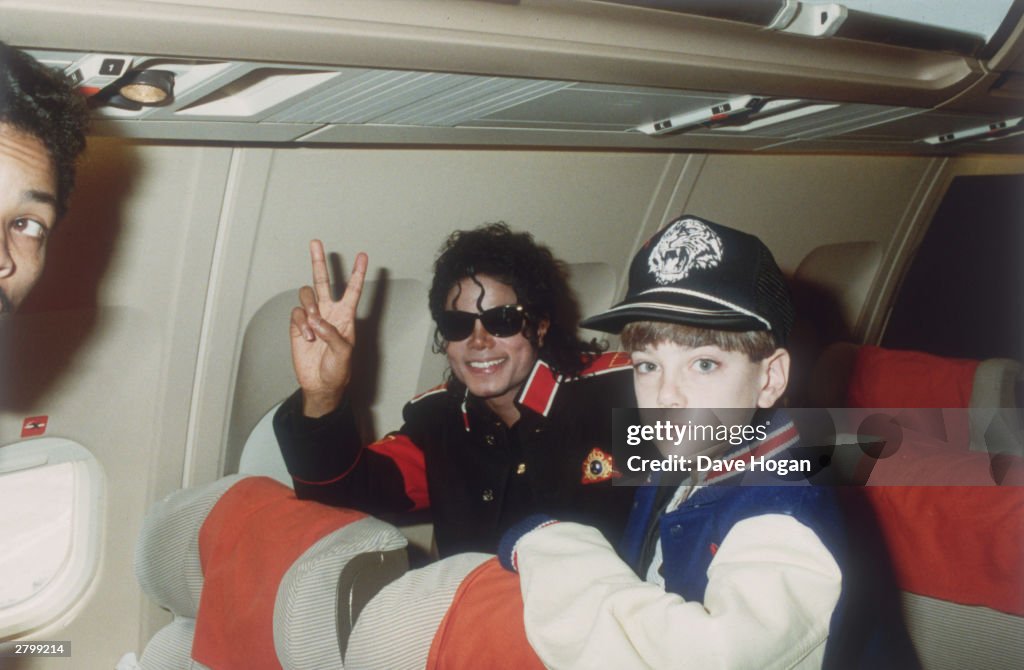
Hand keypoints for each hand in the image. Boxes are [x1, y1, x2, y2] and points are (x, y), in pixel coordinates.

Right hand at [289, 239, 367, 417]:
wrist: (320, 384)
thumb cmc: (338, 369)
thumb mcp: (344, 353)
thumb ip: (333, 335)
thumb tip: (317, 320)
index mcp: (345, 316)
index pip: (353, 290)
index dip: (357, 273)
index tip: (363, 255)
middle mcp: (328, 312)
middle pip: (323, 281)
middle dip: (319, 262)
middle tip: (316, 243)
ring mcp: (312, 317)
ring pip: (307, 295)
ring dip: (310, 306)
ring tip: (314, 324)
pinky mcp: (298, 326)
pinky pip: (296, 313)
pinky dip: (301, 323)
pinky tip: (308, 337)